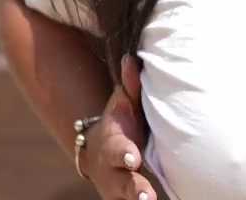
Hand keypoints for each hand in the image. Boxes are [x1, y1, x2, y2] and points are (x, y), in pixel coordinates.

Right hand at [83, 56, 156, 199]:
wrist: (98, 152)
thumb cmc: (121, 124)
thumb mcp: (124, 105)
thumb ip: (131, 86)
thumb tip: (131, 59)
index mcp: (114, 145)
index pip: (117, 149)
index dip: (123, 153)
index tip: (133, 158)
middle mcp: (113, 172)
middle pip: (123, 183)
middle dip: (134, 188)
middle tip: (147, 195)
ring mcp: (118, 190)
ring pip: (127, 199)